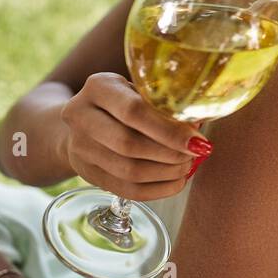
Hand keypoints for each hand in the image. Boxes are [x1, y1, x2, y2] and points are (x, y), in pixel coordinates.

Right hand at [60, 72, 209, 199]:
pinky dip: (157, 190)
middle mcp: (80, 116)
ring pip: (128, 171)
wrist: (83, 121)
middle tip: (195, 153)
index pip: (134, 111)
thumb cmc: (123, 101)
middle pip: (129, 144)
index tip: (198, 141)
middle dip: (170, 153)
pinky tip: (176, 182)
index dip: (169, 130)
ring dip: (166, 173)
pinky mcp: (87, 173)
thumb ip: (162, 103)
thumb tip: (197, 126)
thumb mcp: (137, 89)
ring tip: (187, 166)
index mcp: (98, 87)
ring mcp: (79, 147)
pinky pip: (125, 189)